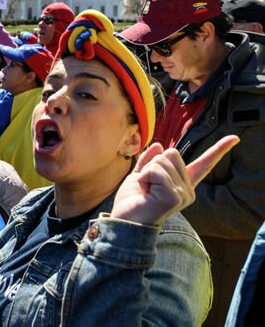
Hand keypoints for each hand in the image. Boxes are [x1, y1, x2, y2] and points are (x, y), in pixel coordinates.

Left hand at [112, 135, 239, 225]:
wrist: (124, 221)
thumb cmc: (131, 202)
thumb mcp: (140, 175)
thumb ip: (149, 161)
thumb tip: (159, 145)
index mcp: (182, 184)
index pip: (204, 163)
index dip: (219, 149)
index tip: (235, 139)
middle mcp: (187, 189)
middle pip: (171, 153)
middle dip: (152, 164)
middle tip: (147, 185)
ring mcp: (183, 194)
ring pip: (161, 161)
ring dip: (146, 173)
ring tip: (146, 191)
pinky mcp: (175, 196)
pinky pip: (156, 171)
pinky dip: (144, 178)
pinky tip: (145, 193)